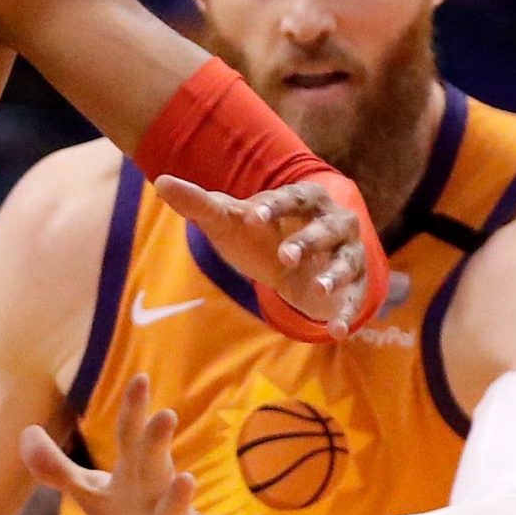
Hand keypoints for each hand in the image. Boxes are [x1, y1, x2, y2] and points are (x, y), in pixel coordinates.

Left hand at [21, 375, 222, 514]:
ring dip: (179, 499)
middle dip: (157, 442)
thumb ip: (59, 468)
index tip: (139, 378)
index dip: (133, 410)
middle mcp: (159, 497)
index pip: (131, 438)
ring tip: (185, 481)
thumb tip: (25, 431)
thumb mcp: (95, 495)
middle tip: (164, 415)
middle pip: (156, 465)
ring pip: (177, 514)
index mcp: (136, 477)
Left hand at [154, 175, 370, 337]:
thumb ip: (198, 203)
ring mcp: (348, 254)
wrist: (292, 263)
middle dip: (306, 241)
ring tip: (315, 291)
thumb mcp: (228, 220)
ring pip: (345, 262)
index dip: (273, 207)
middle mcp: (334, 222)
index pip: (290, 198)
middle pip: (324, 229)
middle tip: (284, 257)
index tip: (252, 217)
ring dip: (332, 276)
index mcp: (304, 198)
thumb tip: (161, 182)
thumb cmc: (258, 234)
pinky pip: (354, 299)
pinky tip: (338, 331)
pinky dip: (348, 314)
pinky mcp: (353, 286)